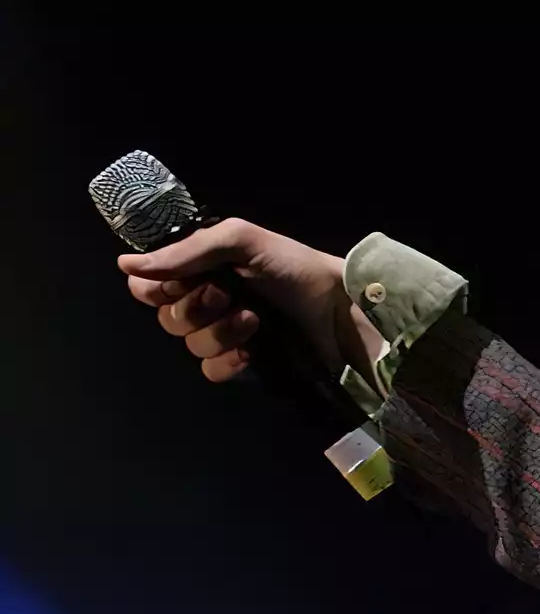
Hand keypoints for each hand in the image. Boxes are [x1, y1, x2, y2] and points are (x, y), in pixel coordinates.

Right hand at [118, 218, 382, 384]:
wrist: (340, 310)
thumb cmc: (294, 268)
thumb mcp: (240, 241)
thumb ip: (185, 251)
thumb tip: (125, 266)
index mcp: (201, 271)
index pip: (150, 287)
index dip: (157, 289)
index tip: (181, 282)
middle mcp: (208, 303)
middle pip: (167, 319)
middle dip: (195, 309)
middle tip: (227, 296)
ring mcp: (226, 336)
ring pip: (190, 345)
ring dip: (219, 333)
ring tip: (253, 320)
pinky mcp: (245, 365)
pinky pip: (211, 371)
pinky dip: (227, 361)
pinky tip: (251, 352)